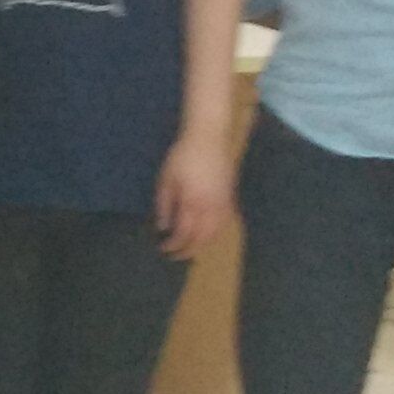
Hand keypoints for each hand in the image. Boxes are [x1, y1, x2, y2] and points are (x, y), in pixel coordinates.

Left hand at [154, 129, 235, 260]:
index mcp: (193, 203)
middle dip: (188, 251)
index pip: (184, 234)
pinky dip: (215, 234)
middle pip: (202, 239)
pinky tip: (206, 235)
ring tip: (189, 249)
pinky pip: (224, 224)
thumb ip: (164, 205)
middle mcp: (212, 208)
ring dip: (203, 245)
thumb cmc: (182, 156)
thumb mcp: (166, 179)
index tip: (162, 248)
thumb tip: (163, 228)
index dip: (173, 245)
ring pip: (216, 234)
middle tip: (175, 256)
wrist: (209, 138)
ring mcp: (224, 204)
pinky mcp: (231, 198)